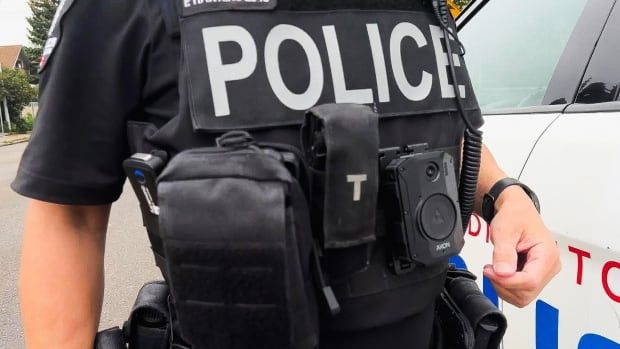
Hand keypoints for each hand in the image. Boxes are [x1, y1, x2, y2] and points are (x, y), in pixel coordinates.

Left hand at [483, 186, 560, 307]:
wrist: (516, 211)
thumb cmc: (515, 216)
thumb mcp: (505, 230)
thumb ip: (504, 253)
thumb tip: (504, 273)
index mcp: (547, 254)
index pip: (530, 281)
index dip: (506, 281)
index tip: (490, 270)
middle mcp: (550, 266)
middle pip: (527, 292)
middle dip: (504, 285)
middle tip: (490, 268)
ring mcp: (543, 273)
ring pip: (523, 296)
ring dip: (503, 286)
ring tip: (495, 267)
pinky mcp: (535, 276)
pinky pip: (520, 291)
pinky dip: (506, 285)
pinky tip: (501, 270)